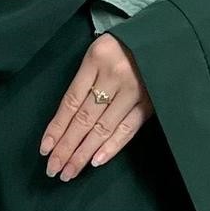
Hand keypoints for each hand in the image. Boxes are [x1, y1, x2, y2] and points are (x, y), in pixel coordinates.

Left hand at [40, 33, 150, 179]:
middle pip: (85, 119)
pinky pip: (128, 129)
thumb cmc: (124, 46)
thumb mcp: (99, 52)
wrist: (164, 38)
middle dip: (67, 147)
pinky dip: (112, 147)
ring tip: (69, 172)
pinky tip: (95, 161)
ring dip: (84, 153)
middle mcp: (115, 76)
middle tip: (53, 169)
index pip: (71, 101)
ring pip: (104, 128)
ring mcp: (134, 91)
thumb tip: (66, 121)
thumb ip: (85, 81)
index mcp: (96, 58)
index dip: (57, 128)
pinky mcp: (150, 103)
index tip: (45, 148)